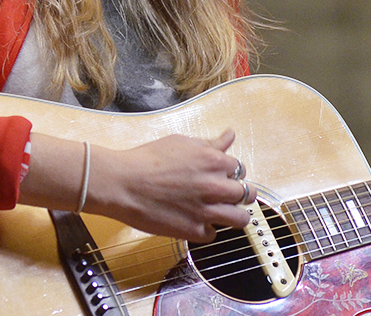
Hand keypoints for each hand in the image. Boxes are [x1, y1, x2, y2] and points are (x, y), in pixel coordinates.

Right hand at [83, 130, 254, 241]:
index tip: (222, 177)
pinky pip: (214, 234)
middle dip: (239, 194)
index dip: (231, 173)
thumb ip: (210, 143)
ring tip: (222, 213)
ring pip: (241, 219)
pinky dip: (207, 230)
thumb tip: (229, 135)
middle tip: (226, 195)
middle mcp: (216, 186)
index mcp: (215, 161)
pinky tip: (196, 222)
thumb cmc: (147, 159)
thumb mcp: (182, 142)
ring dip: (234, 215)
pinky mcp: (194, 231)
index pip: (240, 169)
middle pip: (247, 194)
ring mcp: (207, 210)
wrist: (122, 183)